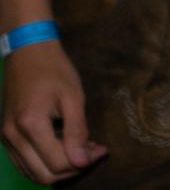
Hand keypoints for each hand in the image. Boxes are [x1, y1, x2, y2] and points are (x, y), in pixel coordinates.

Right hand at [1, 41, 105, 183]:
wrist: (28, 53)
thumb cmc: (55, 71)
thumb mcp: (74, 98)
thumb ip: (77, 131)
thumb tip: (82, 161)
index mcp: (30, 124)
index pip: (58, 162)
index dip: (83, 161)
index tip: (102, 149)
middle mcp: (13, 136)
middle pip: (44, 174)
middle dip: (72, 169)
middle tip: (92, 152)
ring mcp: (6, 139)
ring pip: (33, 172)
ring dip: (59, 168)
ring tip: (81, 149)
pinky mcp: (6, 137)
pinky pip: (25, 163)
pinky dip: (45, 162)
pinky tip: (64, 147)